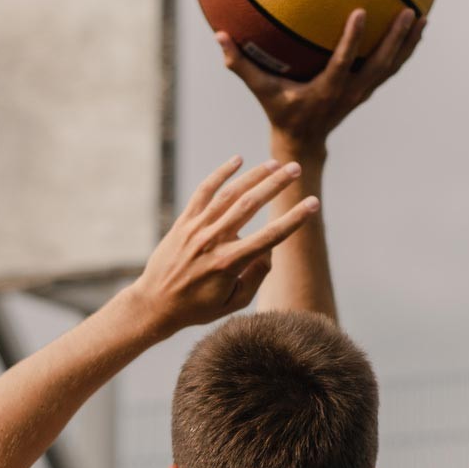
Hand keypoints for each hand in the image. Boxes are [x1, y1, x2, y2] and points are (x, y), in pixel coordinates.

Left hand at [129, 156, 319, 333]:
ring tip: (275, 164)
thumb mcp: (234, 303)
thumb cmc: (198, 307)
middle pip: (250, 205)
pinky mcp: (183, 222)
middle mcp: (213, 241)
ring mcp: (196, 229)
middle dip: (276, 185)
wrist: (155, 304)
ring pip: (229, 194)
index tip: (313, 203)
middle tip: (295, 169)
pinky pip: (203, 192)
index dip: (294, 219)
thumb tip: (270, 250)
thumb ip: (256, 276)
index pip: (270, 236)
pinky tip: (237, 160)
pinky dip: (220, 174)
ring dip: (253, 176)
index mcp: (229, 263)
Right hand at [216, 7, 425, 156]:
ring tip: (422, 17)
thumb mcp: (260, 90)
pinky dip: (405, 50)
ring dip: (408, 44)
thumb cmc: (279, 111)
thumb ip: (240, 64)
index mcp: (327, 90)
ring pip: (392, 67)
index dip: (354, 40)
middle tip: (409, 11)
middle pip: (380, 65)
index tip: (361, 11)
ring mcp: (362, 92)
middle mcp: (350, 92)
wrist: (303, 142)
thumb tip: (218, 34)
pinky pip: (390, 68)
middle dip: (396, 39)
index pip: (344, 63)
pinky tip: (416, 29)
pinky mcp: (367, 90)